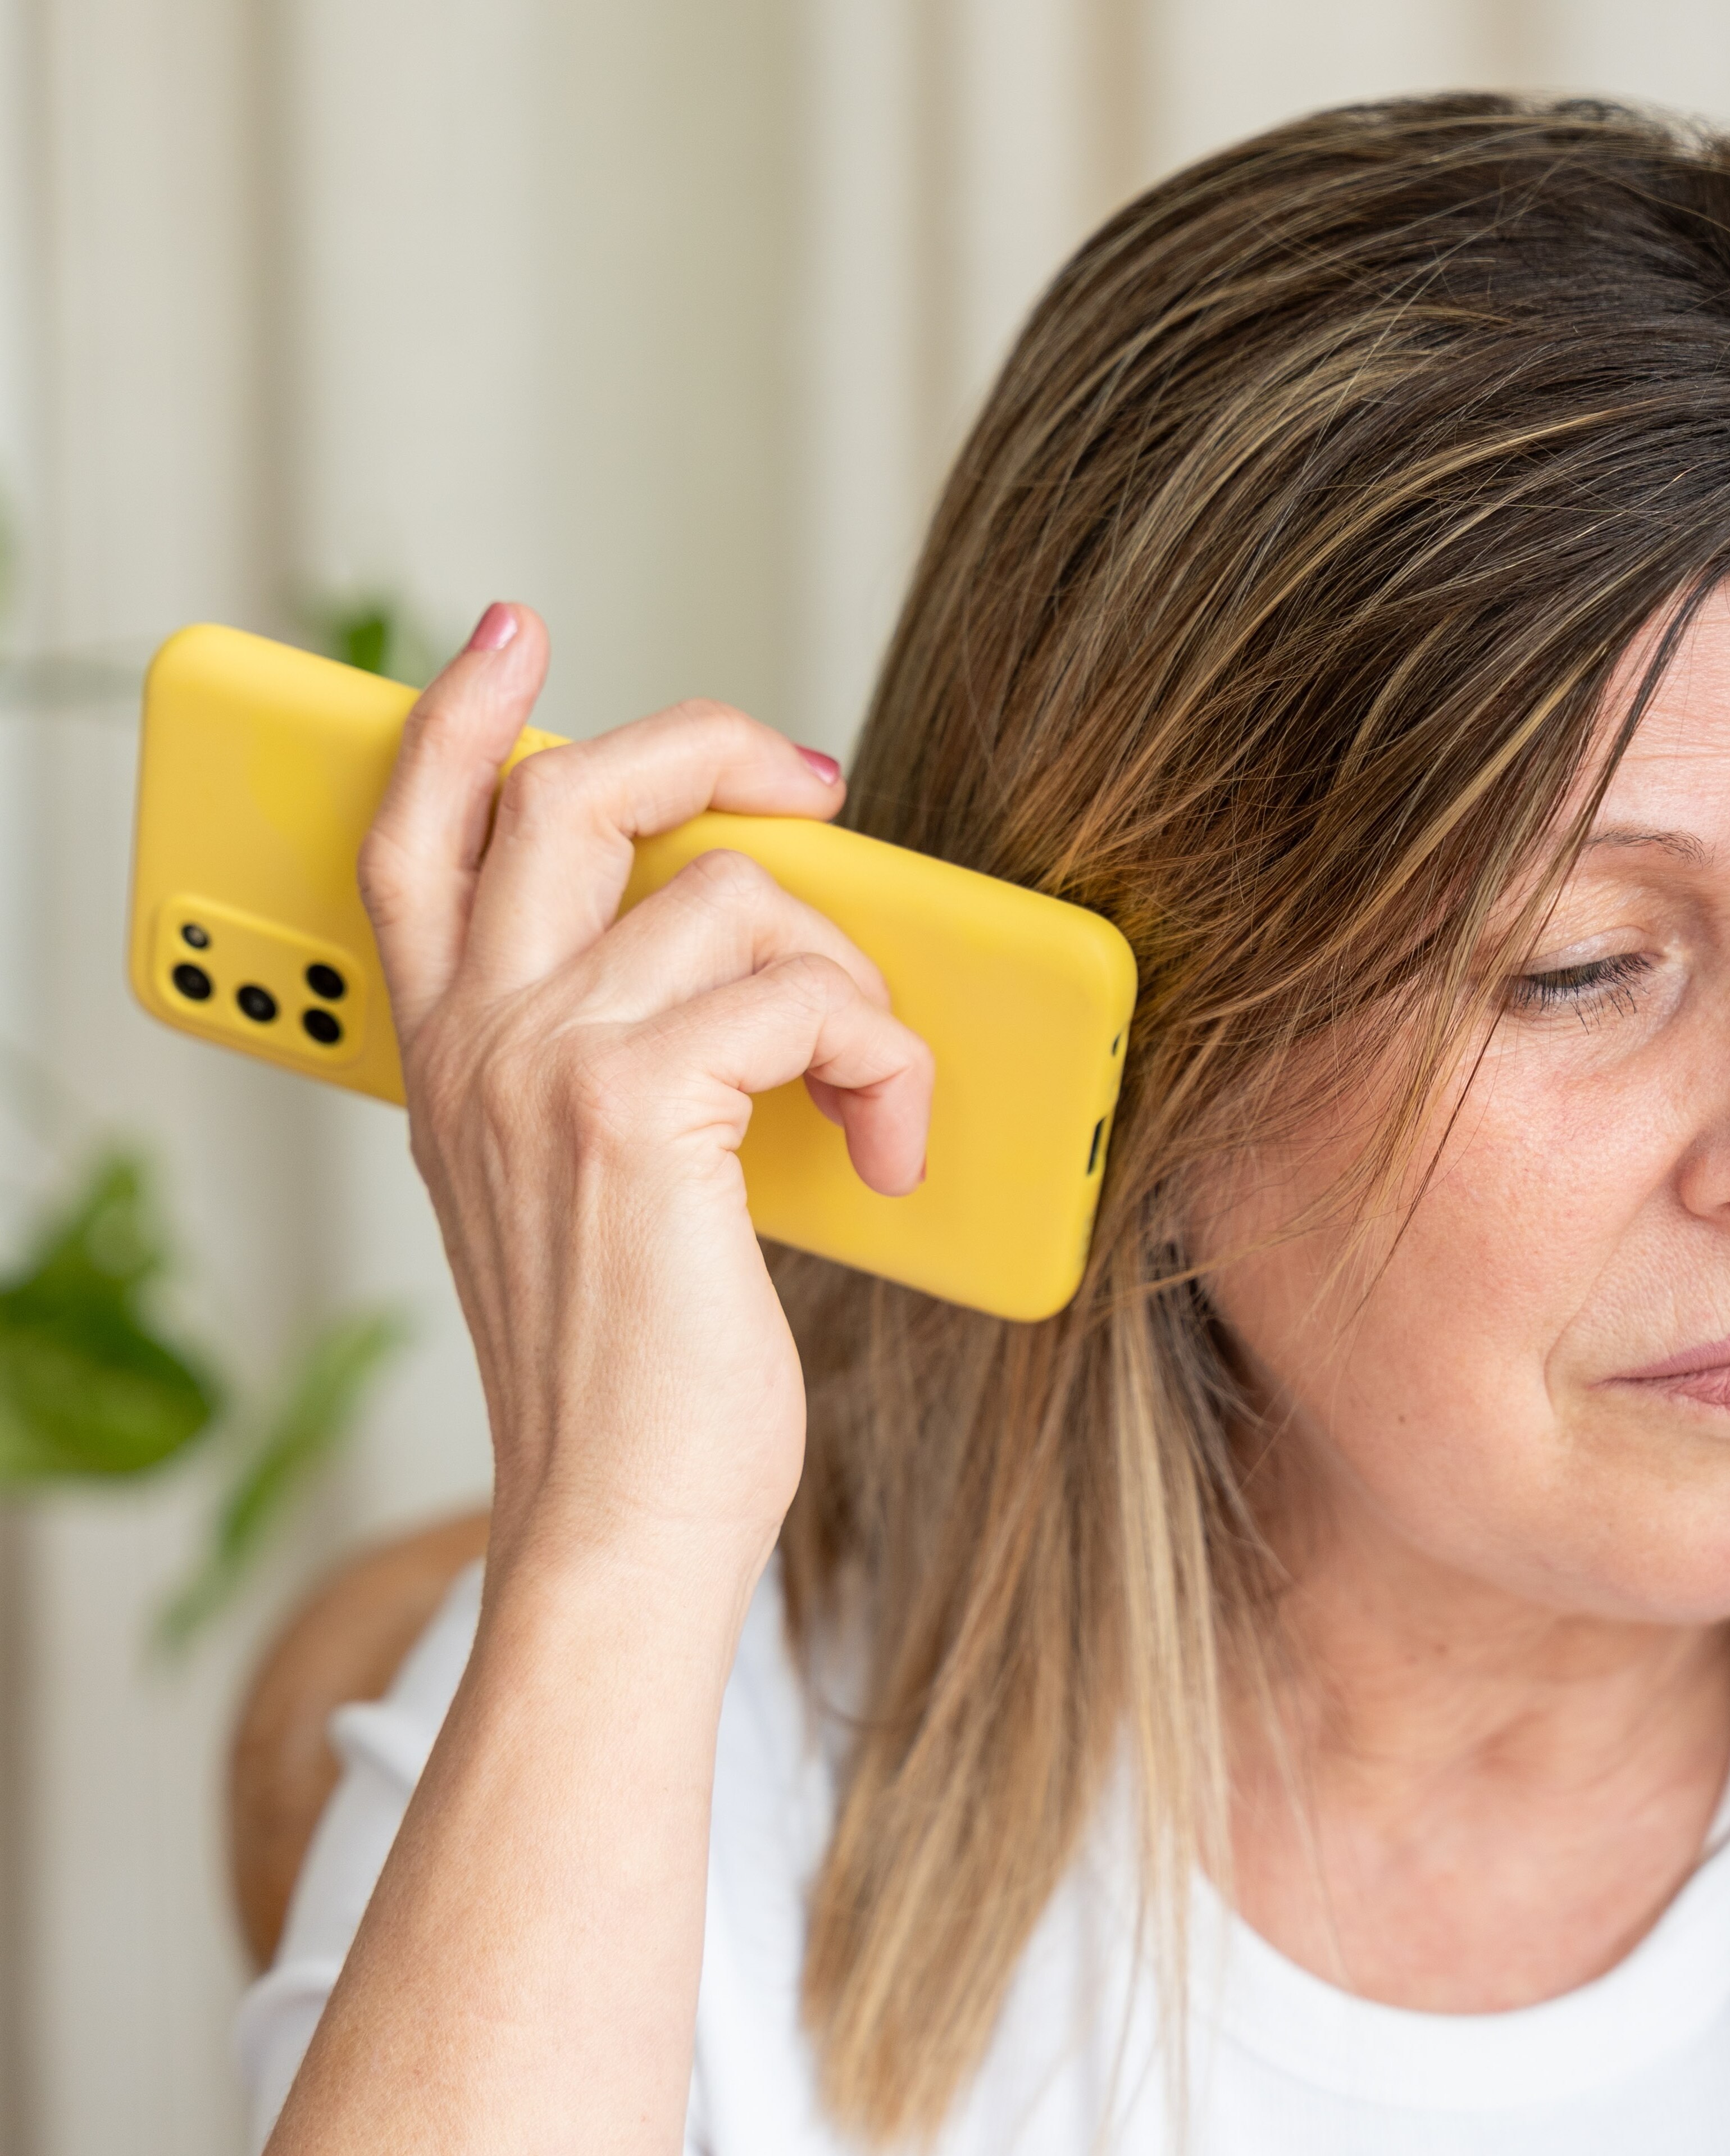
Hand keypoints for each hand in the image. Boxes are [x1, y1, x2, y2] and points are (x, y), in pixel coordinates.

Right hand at [359, 603, 932, 1568]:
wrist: (619, 1518)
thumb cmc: (632, 1381)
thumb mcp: (597, 1199)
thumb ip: (626, 1070)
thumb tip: (759, 980)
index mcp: (451, 1059)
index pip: (414, 837)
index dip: (456, 716)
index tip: (513, 637)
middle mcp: (476, 1041)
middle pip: (564, 792)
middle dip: (704, 746)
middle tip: (814, 783)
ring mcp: (544, 1063)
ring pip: (731, 894)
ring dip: (847, 972)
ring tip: (876, 1081)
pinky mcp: (634, 1105)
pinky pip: (803, 994)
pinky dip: (882, 1056)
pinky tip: (890, 1144)